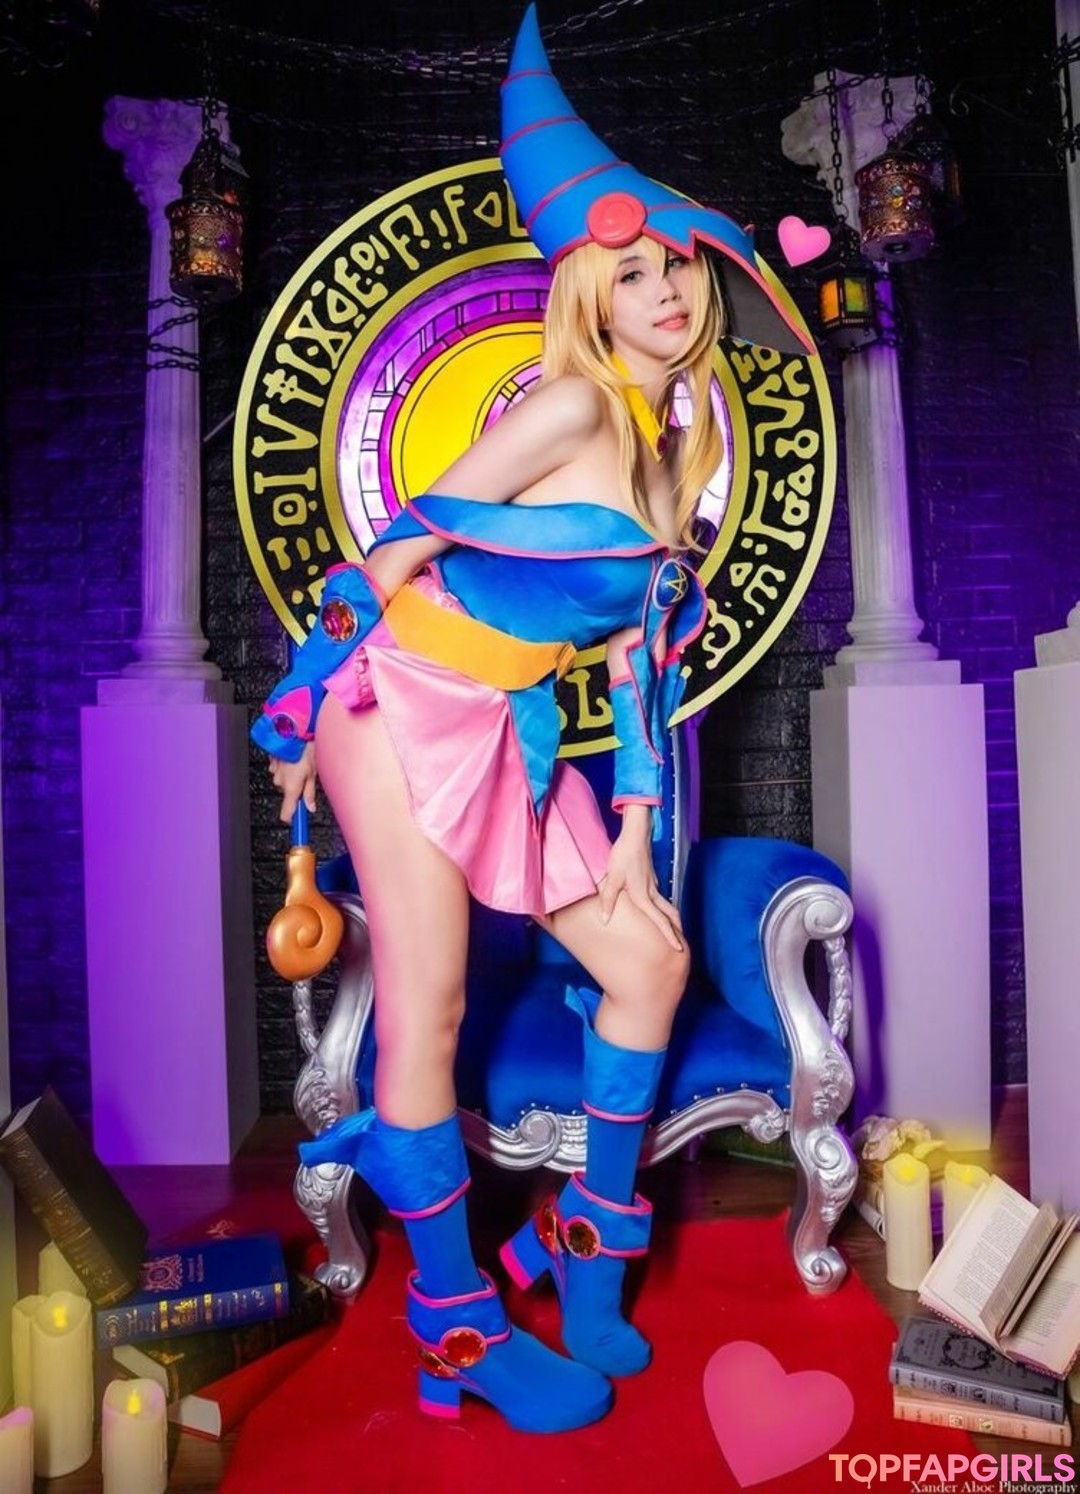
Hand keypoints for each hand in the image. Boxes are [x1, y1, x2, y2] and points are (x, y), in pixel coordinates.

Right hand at [269, 742, 317, 824]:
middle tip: (308, 776)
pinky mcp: (271, 760)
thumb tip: (310, 806)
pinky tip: (294, 756)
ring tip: (302, 762)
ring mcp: (274, 770)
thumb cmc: (307, 749)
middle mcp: (280, 781)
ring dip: (291, 774)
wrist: (294, 729)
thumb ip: (310, 792)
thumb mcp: (314, 773)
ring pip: (283, 779)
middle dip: (297, 787)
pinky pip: (279, 768)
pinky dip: (286, 764)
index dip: (291, 818)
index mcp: (291, 788)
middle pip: (288, 793)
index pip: (286, 813)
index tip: (296, 821)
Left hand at [598, 813, 683, 951]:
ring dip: (670, 919)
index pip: (660, 920)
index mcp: (644, 896)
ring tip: (670, 930)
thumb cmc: (623, 856)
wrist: (635, 835)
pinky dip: (662, 908)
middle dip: (676, 929)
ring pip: (666, 906)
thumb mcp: (612, 879)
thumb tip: (604, 920)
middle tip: (680, 944)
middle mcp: (652, 893)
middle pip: (670, 914)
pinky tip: (655, 909)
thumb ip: (608, 901)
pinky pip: (660, 898)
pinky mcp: (651, 879)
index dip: (670, 935)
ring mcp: (653, 885)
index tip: (679, 948)